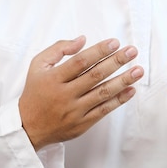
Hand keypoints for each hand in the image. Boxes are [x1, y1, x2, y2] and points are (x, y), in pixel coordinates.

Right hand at [19, 36, 143, 150]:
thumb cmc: (35, 93)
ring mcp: (75, 110)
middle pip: (95, 76)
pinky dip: (119, 100)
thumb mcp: (37, 65)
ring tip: (138, 70)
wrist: (28, 127)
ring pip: (103, 93)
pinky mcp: (83, 123)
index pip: (80, 62)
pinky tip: (131, 90)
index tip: (115, 42)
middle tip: (132, 52)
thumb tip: (82, 40)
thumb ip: (58, 49)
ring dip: (123, 81)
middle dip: (116, 62)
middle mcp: (65, 94)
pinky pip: (104, 110)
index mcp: (53, 78)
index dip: (99, 51)